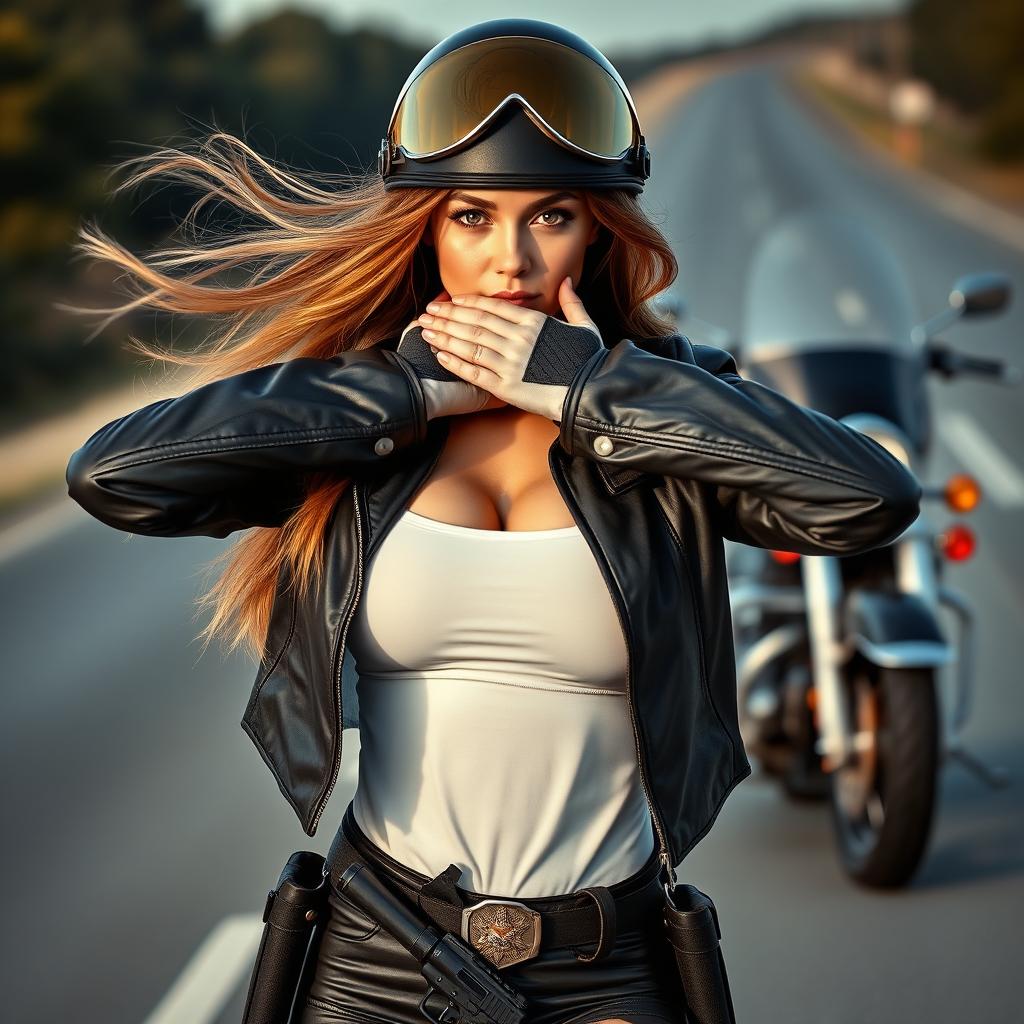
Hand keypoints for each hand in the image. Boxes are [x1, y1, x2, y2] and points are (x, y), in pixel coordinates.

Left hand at [415, 277, 603, 421]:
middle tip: (427, 313)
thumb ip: (571, 302)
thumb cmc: (589, 361)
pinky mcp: (505, 387)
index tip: (448, 301)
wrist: (591, 394)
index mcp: (533, 323)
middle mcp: (517, 340)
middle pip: (474, 323)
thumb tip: (566, 281)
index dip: (466, 303)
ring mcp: (509, 363)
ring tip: (425, 330)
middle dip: (447, 316)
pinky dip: (454, 363)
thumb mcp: (584, 326)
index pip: (491, 308)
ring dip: (444, 336)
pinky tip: (438, 355)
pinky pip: (473, 372)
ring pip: (468, 345)